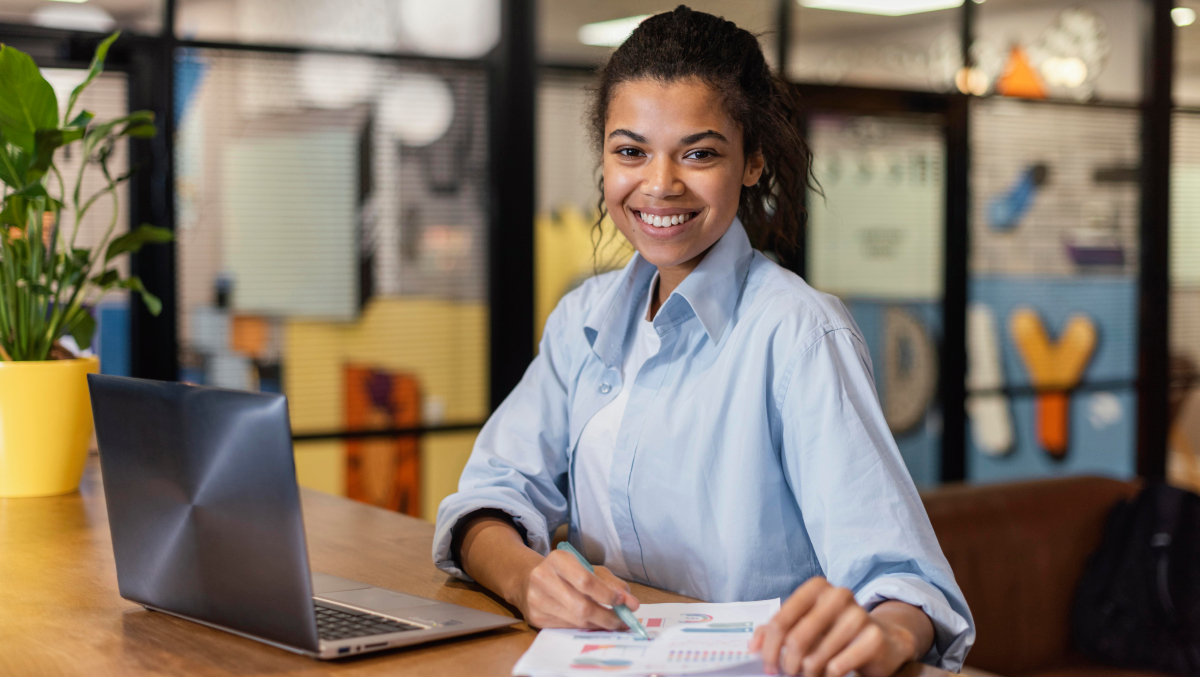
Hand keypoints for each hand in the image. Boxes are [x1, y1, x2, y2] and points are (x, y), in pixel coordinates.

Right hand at [515, 549, 640, 630]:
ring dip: (599, 624)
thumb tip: (631, 603)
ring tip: (614, 624)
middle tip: (624, 621)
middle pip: (581, 606)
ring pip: (575, 620)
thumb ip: (611, 583)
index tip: (625, 602)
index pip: (586, 581)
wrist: (527, 580)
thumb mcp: (588, 568)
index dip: (607, 594)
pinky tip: (594, 624)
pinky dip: (585, 627)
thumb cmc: (565, 572)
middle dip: (607, 616)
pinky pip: (567, 627)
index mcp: (558, 560)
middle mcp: (543, 578)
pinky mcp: (535, 618)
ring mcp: (536, 600)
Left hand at [749, 577, 931, 676]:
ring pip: (815, 658)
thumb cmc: (835, 630)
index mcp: (816, 587)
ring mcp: (858, 615)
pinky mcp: (873, 637)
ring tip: (811, 673)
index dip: (769, 648)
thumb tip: (752, 647)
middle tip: (789, 673)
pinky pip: (836, 668)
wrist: (882, 639)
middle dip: (787, 664)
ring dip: (808, 673)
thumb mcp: (805, 624)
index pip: (780, 621)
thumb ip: (776, 630)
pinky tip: (830, 674)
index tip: (768, 665)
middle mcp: (838, 595)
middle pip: (795, 640)